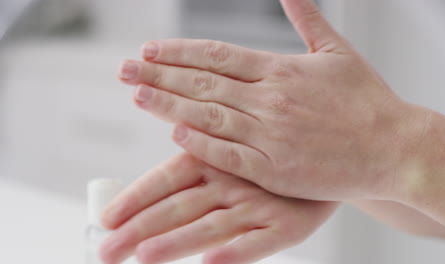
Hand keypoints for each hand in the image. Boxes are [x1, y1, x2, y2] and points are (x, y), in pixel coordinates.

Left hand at [100, 153, 337, 263]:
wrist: (329, 156)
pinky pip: (259, 245)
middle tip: (107, 252)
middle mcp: (234, 180)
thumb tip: (147, 188)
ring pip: (212, 226)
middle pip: (180, 206)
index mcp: (215, 157)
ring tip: (144, 258)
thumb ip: (196, 167)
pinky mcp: (289, 226)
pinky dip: (234, 255)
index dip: (135, 197)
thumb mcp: (232, 152)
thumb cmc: (269, 162)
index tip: (105, 219)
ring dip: (178, 243)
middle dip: (140, 229)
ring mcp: (260, 204)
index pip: (167, 177)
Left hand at [118, 0, 423, 200]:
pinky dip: (201, 143)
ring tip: (137, 94)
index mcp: (281, 70)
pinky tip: (174, 133)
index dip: (179, 52)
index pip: (217, 55)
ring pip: (209, 115)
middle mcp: (270, 99)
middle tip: (125, 69)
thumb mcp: (338, 50)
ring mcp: (271, 134)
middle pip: (204, 82)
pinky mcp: (276, 168)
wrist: (394, 147)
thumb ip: (307, 19)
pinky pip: (230, 154)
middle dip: (160, 74)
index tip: (149, 50)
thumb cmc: (369, 101)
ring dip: (169, 104)